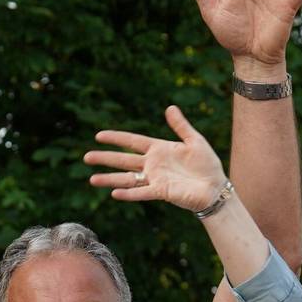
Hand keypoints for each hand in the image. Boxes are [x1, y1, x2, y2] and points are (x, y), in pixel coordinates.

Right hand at [87, 107, 229, 213]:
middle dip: (105, 158)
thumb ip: (181, 126)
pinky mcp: (161, 192)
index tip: (99, 136)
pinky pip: (142, 192)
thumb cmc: (207, 164)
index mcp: (159, 149)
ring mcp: (155, 179)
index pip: (132, 141)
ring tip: (92, 179)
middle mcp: (153, 164)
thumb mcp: (195, 140)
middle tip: (86, 157)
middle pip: (124, 160)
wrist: (215, 187)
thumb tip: (170, 107)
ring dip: (109, 179)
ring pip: (127, 178)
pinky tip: (114, 193)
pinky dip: (129, 193)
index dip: (116, 138)